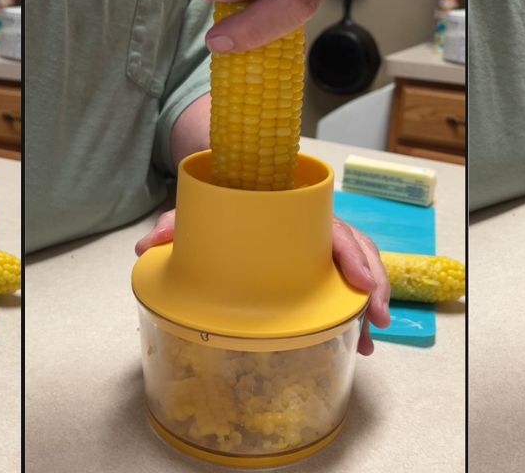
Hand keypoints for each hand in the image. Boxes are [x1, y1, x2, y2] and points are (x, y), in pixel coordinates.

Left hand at [136, 210, 391, 354]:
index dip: (354, 256)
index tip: (362, 283)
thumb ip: (177, 224)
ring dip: (369, 304)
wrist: (232, 182)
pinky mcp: (318, 265)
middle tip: (376, 320)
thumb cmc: (224, 197)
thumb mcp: (198, 210)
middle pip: (358, 251)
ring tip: (368, 341)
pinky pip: (347, 284)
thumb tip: (147, 246)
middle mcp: (315, 227)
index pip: (335, 229)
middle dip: (374, 286)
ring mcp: (320, 247)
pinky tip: (357, 340)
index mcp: (296, 212)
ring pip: (359, 270)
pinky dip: (356, 311)